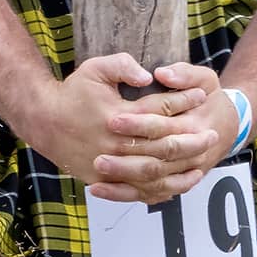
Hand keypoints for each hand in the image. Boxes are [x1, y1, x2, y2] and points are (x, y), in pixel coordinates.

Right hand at [34, 52, 217, 203]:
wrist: (44, 122)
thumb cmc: (73, 93)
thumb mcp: (95, 69)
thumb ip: (123, 66)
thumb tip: (149, 76)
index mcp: (118, 114)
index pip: (160, 108)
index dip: (184, 100)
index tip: (202, 94)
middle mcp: (116, 143)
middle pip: (163, 144)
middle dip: (192, 138)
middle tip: (212, 132)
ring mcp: (111, 166)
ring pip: (155, 171)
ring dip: (183, 165)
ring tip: (203, 157)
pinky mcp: (106, 181)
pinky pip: (140, 190)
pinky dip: (164, 188)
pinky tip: (182, 181)